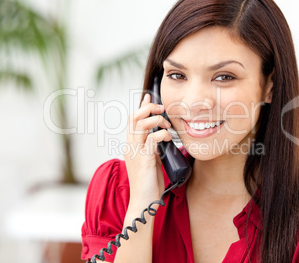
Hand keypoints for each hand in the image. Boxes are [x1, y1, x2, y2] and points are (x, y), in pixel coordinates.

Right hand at [124, 93, 171, 208]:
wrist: (143, 202)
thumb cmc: (148, 183)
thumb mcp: (151, 160)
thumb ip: (152, 147)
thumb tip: (160, 135)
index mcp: (131, 145)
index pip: (132, 120)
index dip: (141, 106)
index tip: (149, 96)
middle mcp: (130, 146)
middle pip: (134, 117)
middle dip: (148, 108)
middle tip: (162, 109)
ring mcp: (135, 152)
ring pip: (141, 124)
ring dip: (156, 120)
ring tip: (167, 125)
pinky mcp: (144, 159)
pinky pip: (152, 139)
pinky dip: (162, 134)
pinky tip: (168, 137)